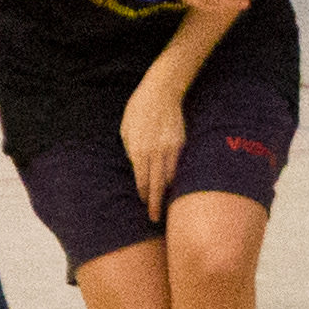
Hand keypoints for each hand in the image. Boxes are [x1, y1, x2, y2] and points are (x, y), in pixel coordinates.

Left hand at [121, 79, 186, 217]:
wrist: (161, 91)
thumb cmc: (139, 109)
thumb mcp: (126, 130)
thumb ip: (131, 150)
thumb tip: (136, 165)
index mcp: (138, 150)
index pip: (141, 181)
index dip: (143, 195)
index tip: (144, 204)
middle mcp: (155, 152)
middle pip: (156, 185)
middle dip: (155, 203)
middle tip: (154, 218)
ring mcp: (170, 148)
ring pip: (170, 177)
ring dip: (167, 192)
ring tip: (166, 204)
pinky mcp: (182, 143)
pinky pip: (179, 165)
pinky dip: (176, 177)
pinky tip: (175, 184)